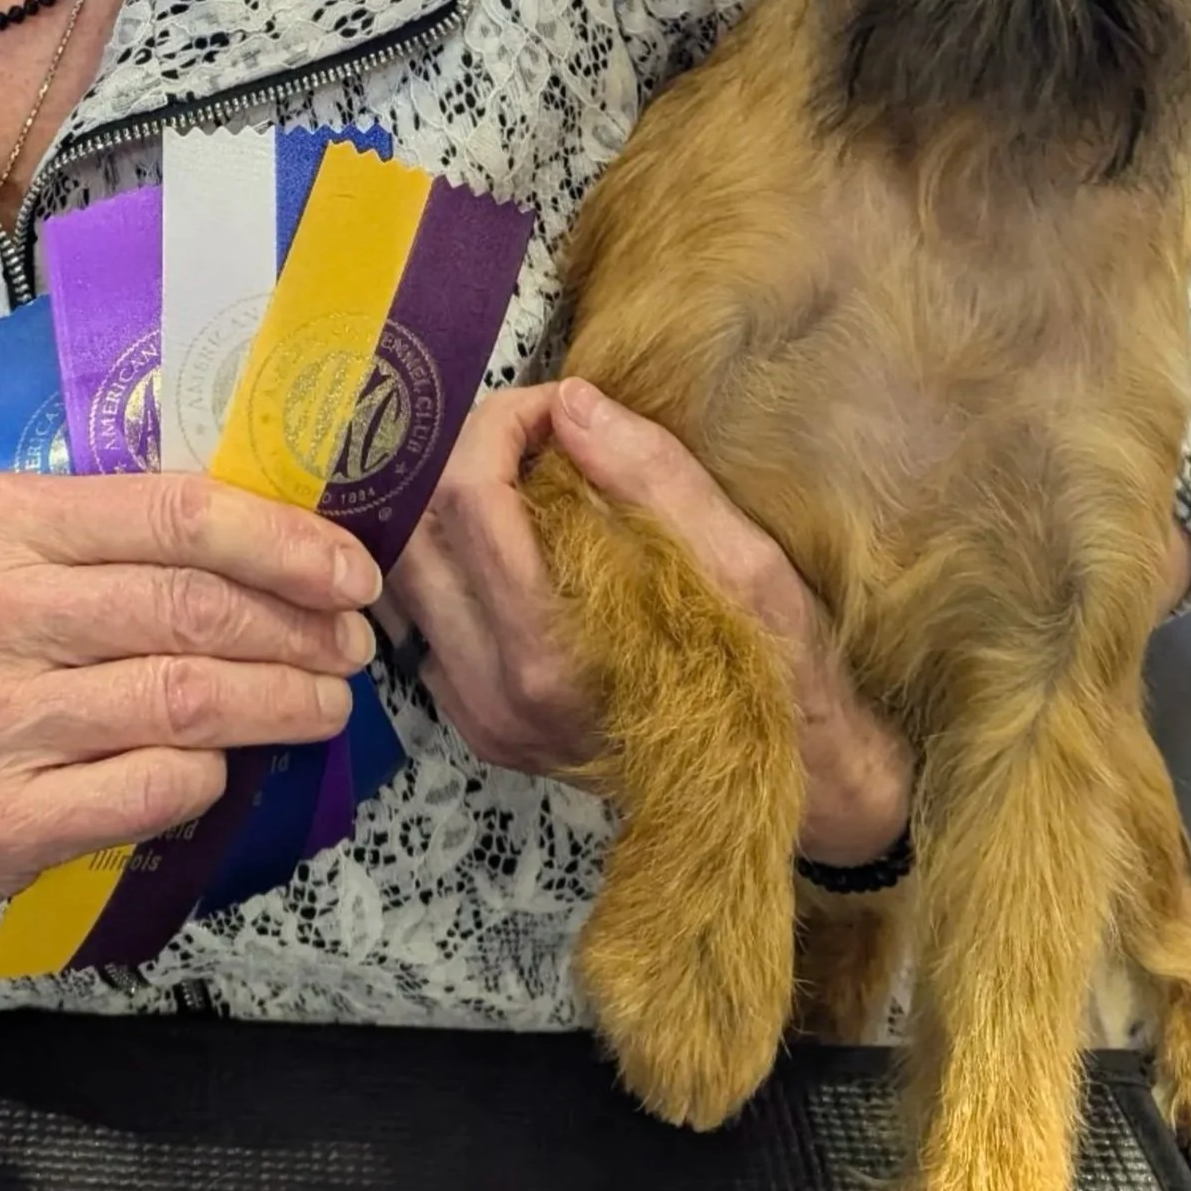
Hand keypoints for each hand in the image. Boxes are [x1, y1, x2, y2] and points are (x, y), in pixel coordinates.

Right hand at [0, 472, 376, 952]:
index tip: (347, 567)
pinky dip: (210, 772)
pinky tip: (227, 765)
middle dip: (299, 627)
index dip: (281, 539)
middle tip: (350, 644)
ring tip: (322, 703)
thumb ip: (90, 547)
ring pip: (186, 698)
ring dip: (281, 702)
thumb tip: (259, 546)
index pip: (172, 512)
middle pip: (192, 607)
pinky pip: (151, 787)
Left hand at [381, 380, 912, 867]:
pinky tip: (516, 541)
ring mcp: (479, 718)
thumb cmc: (778, 677)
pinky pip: (426, 618)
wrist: (783, 786)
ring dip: (449, 505)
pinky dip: (454, 560)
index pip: (469, 499)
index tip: (554, 406)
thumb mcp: (744, 566)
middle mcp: (495, 696)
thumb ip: (653, 479)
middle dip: (464, 455)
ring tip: (522, 476)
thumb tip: (570, 403)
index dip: (500, 424)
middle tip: (534, 431)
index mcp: (551, 657)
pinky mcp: (479, 724)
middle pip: (416, 532)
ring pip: (408, 575)